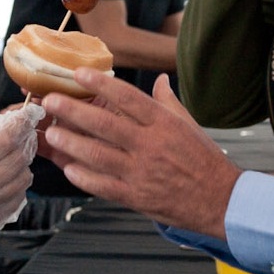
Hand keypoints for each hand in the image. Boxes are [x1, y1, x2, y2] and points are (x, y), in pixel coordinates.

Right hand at [0, 105, 43, 244]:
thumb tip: (7, 123)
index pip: (5, 139)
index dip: (20, 124)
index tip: (28, 115)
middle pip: (18, 161)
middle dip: (22, 144)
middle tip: (19, 136)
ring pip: (21, 182)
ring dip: (21, 167)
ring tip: (9, 160)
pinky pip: (14, 203)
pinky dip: (15, 188)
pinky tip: (5, 180)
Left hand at [42, 71, 240, 238]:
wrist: (222, 200)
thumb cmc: (204, 160)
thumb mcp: (188, 124)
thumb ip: (168, 102)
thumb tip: (159, 79)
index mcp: (164, 123)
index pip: (127, 97)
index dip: (101, 83)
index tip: (78, 73)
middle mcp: (150, 145)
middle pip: (105, 124)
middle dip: (74, 111)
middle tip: (51, 101)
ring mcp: (141, 173)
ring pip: (98, 155)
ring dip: (71, 144)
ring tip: (52, 134)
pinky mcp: (136, 197)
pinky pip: (103, 186)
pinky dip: (83, 177)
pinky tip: (68, 167)